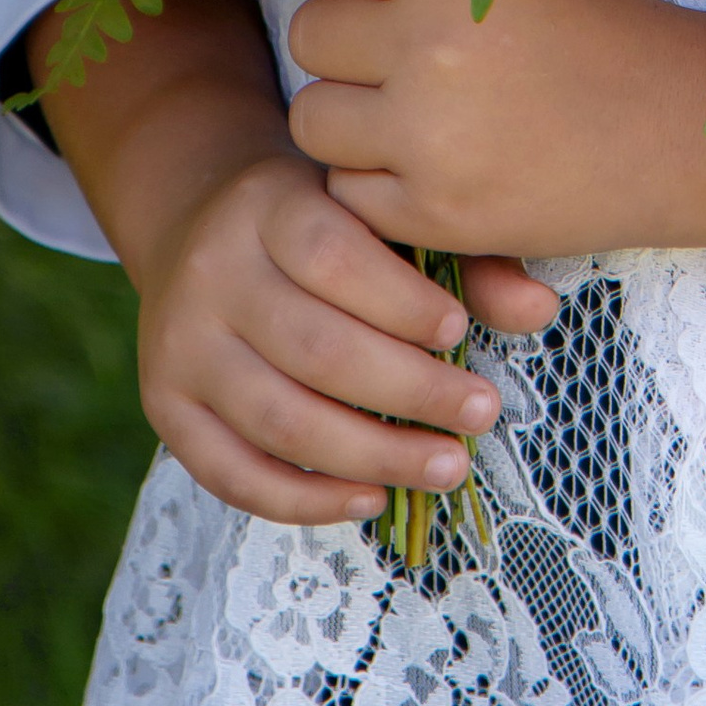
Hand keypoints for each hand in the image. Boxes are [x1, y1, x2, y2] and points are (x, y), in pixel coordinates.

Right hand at [135, 144, 530, 525]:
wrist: (201, 229)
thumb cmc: (323, 225)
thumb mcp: (379, 213)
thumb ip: (461, 255)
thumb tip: (538, 311)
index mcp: (266, 205)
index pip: (331, 256)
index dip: (399, 302)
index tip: (459, 333)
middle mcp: (211, 274)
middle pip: (313, 347)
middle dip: (409, 391)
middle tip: (481, 414)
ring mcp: (179, 347)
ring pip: (279, 419)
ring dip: (373, 455)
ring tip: (448, 465)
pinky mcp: (166, 409)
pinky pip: (233, 473)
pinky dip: (306, 499)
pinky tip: (372, 497)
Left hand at [286, 0, 705, 258]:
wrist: (685, 132)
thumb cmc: (602, 33)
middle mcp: (430, 42)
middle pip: (310, 34)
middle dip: (348, 47)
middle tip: (409, 59)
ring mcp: (428, 134)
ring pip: (313, 118)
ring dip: (351, 119)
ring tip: (418, 116)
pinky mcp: (435, 212)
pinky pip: (345, 191)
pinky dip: (379, 183)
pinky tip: (438, 166)